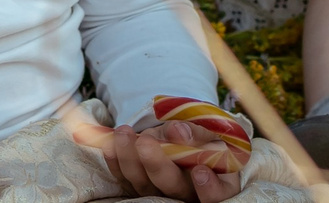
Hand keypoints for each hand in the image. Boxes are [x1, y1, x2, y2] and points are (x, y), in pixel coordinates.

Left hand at [88, 124, 242, 201]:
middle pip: (174, 189)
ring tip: (123, 133)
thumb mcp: (211, 131)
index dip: (209, 189)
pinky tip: (110, 144)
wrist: (187, 139)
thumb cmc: (206, 137)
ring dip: (130, 159)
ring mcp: (162, 194)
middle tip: (145, 141)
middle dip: (157, 165)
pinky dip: (116, 163)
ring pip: (144, 185)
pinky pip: (125, 181)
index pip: (218, 196)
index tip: (199, 171)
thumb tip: (177, 131)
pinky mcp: (141, 189)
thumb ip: (198, 133)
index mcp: (217, 184)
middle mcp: (188, 195)